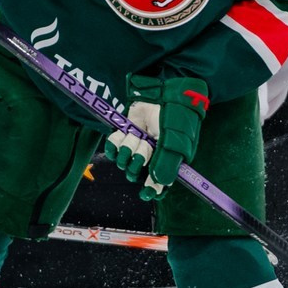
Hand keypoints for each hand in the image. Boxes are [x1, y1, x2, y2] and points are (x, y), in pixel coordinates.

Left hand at [103, 72, 209, 199]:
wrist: (163, 94)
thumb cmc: (174, 118)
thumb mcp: (174, 143)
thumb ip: (166, 165)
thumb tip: (159, 185)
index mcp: (166, 160)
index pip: (158, 183)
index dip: (151, 190)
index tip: (146, 194)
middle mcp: (151, 156)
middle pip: (135, 172)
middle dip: (136, 162)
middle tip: (144, 148)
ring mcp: (137, 144)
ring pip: (124, 159)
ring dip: (128, 148)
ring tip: (136, 137)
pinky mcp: (125, 133)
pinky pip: (113, 147)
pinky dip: (114, 144)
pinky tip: (121, 136)